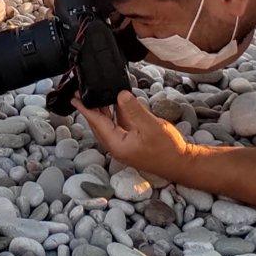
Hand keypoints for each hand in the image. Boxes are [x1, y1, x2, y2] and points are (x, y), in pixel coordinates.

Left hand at [72, 91, 199, 184]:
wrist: (181, 163)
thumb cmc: (167, 149)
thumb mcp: (151, 127)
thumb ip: (134, 110)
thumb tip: (120, 95)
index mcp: (116, 145)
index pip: (96, 123)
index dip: (85, 109)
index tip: (74, 98)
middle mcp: (117, 145)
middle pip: (98, 123)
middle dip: (90, 108)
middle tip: (80, 92)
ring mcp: (124, 142)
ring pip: (108, 122)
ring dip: (102, 108)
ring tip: (94, 93)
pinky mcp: (132, 139)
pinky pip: (119, 123)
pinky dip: (115, 112)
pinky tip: (115, 100)